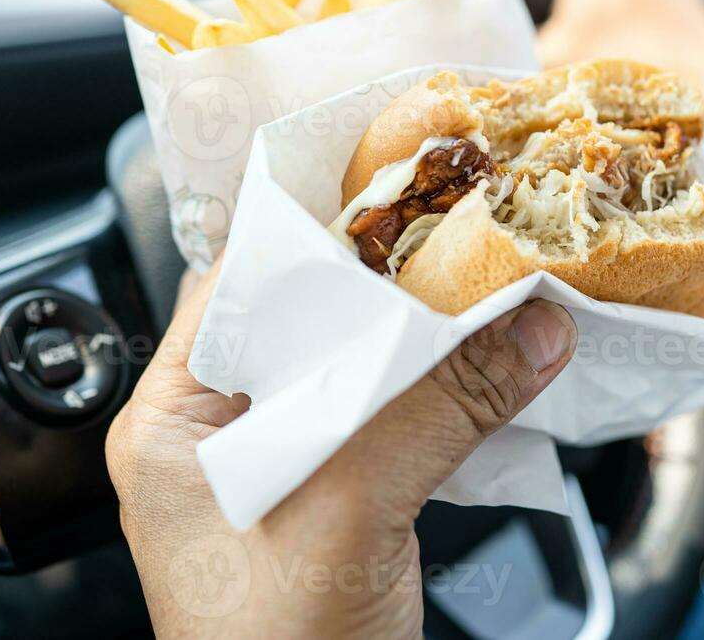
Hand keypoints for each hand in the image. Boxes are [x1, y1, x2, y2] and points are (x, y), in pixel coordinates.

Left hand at [107, 261, 576, 638]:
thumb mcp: (351, 511)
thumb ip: (441, 408)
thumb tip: (530, 327)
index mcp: (174, 423)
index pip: (237, 288)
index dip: (313, 236)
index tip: (388, 192)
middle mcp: (221, 436)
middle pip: (308, 323)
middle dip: (386, 284)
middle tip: (455, 233)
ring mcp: (285, 468)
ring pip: (359, 370)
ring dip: (423, 337)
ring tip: (482, 287)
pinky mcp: (341, 497)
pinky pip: (393, 418)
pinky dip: (442, 390)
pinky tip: (488, 366)